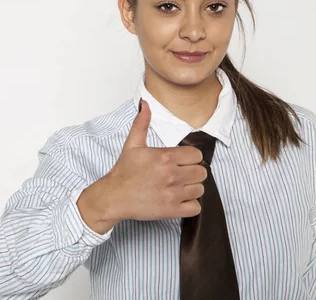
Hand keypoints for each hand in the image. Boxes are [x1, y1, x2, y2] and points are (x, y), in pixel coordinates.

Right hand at [77, 99, 206, 233]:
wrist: (114, 196)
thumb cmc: (123, 171)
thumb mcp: (132, 145)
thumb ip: (141, 123)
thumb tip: (144, 104)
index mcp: (165, 157)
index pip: (196, 155)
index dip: (190, 158)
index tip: (181, 161)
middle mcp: (171, 175)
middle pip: (202, 173)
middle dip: (193, 172)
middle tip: (181, 174)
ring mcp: (172, 194)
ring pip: (200, 189)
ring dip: (192, 188)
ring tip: (179, 187)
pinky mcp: (172, 210)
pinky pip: (195, 207)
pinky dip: (190, 205)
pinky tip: (179, 199)